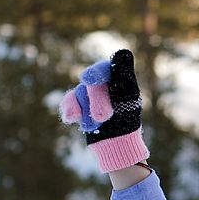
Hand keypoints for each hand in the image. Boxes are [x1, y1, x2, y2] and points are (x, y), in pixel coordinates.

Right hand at [59, 49, 149, 172]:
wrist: (117, 147)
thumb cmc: (127, 122)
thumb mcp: (129, 98)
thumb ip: (124, 75)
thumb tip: (123, 52)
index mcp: (119, 79)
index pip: (105, 68)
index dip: (96, 73)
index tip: (87, 80)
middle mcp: (103, 84)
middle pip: (91, 84)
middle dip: (96, 102)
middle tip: (104, 118)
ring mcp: (90, 95)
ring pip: (80, 94)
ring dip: (87, 112)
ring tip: (97, 125)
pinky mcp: (80, 107)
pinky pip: (70, 102)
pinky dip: (70, 109)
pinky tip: (71, 118)